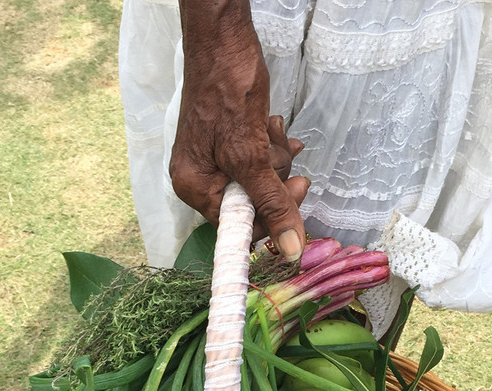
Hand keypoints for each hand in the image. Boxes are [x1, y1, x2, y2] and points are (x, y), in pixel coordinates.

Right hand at [171, 0, 309, 259]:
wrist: (222, 39)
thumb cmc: (228, 92)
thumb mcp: (251, 154)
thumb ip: (271, 203)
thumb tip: (291, 250)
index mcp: (195, 187)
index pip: (239, 225)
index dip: (271, 215)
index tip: (296, 191)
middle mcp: (201, 178)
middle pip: (252, 203)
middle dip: (273, 178)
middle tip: (284, 156)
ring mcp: (214, 159)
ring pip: (259, 179)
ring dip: (274, 158)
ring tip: (270, 128)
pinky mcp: (229, 142)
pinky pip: (257, 159)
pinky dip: (270, 146)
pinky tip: (274, 126)